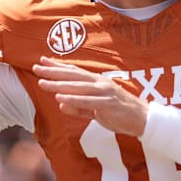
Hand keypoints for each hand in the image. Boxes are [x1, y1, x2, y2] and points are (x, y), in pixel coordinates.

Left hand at [33, 56, 147, 136]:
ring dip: (59, 84)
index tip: (42, 61)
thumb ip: (79, 107)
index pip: (74, 71)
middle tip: (36, 67)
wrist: (143, 119)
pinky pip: (87, 101)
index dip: (58, 66)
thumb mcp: (96, 109)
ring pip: (78, 87)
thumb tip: (61, 104)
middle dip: (53, 71)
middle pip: (73, 75)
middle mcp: (99, 83)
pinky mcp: (107, 104)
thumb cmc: (120, 113)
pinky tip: (60, 97)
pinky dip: (73, 99)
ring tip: (43, 82)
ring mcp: (104, 93)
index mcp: (97, 82)